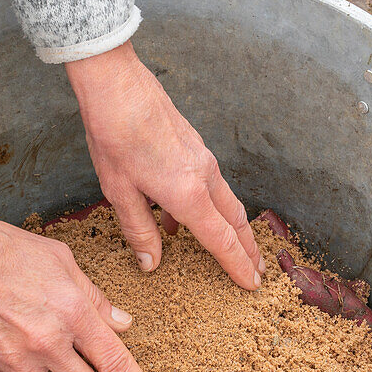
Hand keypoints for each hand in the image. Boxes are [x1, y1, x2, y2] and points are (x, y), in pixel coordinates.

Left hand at [65, 41, 264, 288]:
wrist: (117, 86)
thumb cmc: (114, 136)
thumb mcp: (119, 192)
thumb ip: (139, 230)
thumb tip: (151, 263)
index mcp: (187, 194)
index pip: (221, 241)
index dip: (238, 266)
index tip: (252, 285)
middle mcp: (204, 177)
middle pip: (236, 222)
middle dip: (248, 250)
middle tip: (258, 273)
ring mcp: (203, 159)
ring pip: (227, 202)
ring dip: (234, 229)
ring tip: (235, 250)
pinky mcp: (195, 147)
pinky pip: (211, 186)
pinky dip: (212, 207)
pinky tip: (185, 220)